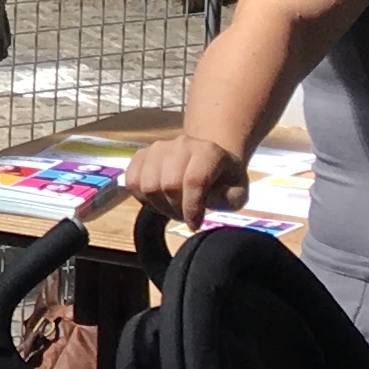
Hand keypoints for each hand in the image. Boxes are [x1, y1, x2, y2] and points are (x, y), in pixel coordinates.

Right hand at [122, 131, 245, 217]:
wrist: (206, 159)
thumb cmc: (222, 180)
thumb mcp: (237, 192)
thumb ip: (227, 199)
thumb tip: (204, 201)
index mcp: (209, 151)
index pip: (194, 181)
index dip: (192, 207)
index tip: (194, 224)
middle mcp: (181, 144)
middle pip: (168, 185)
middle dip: (176, 209)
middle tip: (185, 215)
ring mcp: (157, 147)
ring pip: (148, 185)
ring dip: (159, 205)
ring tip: (173, 208)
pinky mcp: (141, 155)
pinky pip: (132, 182)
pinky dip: (142, 198)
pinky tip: (158, 199)